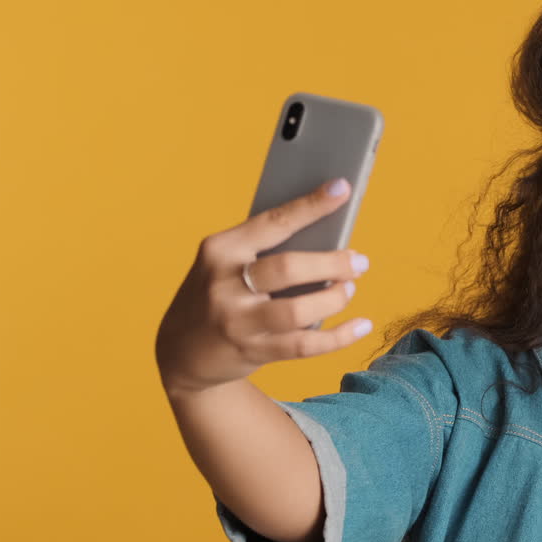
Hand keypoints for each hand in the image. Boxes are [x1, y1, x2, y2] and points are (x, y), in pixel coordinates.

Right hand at [155, 177, 372, 395]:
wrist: (181, 351)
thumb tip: (328, 238)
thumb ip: (265, 250)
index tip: (341, 189)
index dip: (310, 206)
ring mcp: (236, 321)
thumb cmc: (218, 293)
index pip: (273, 222)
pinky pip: (304, 345)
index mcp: (220, 249)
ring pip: (297, 311)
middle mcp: (223, 284)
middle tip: (359, 262)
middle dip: (332, 263)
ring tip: (348, 289)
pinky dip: (338, 336)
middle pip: (288, 268)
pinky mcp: (251, 352)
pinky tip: (360, 325)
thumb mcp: (227, 264)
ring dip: (334, 299)